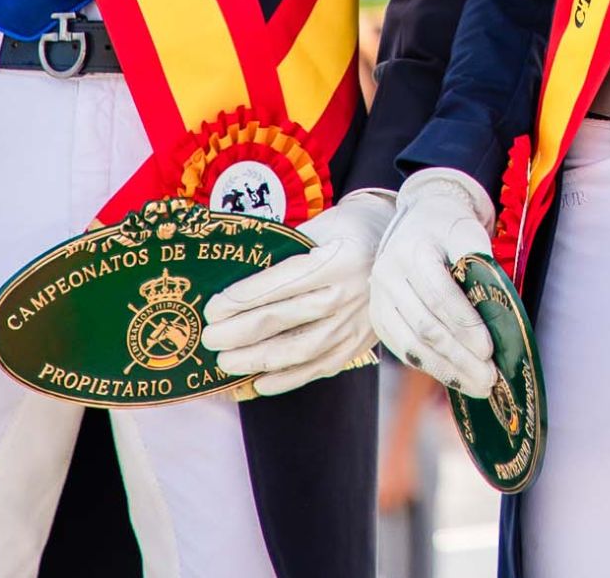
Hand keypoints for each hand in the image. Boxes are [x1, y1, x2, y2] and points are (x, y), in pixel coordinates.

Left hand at [198, 189, 390, 395]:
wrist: (400, 249)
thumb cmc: (350, 231)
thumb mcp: (321, 227)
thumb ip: (284, 249)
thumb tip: (235, 276)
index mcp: (336, 259)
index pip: (280, 283)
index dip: (242, 298)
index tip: (212, 309)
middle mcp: (347, 294)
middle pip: (283, 319)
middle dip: (239, 332)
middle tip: (209, 338)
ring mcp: (354, 323)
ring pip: (298, 350)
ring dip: (256, 360)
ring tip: (225, 362)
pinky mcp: (357, 344)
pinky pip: (318, 368)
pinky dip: (286, 380)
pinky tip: (258, 382)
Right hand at [368, 169, 499, 397]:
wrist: (417, 220)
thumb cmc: (449, 229)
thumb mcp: (468, 232)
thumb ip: (481, 265)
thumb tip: (499, 312)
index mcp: (413, 251)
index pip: (440, 296)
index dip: (465, 326)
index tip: (489, 349)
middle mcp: (388, 276)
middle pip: (426, 326)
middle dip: (460, 357)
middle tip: (489, 378)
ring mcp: (379, 299)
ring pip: (412, 344)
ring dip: (447, 370)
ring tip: (477, 385)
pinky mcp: (378, 318)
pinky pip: (403, 349)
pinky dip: (429, 366)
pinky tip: (454, 376)